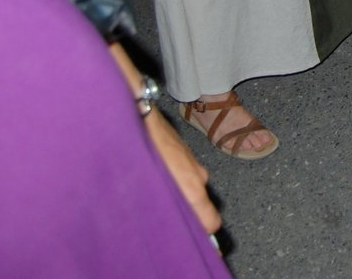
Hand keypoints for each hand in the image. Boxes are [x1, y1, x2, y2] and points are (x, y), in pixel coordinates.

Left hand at [145, 113, 221, 233]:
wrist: (140, 112)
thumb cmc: (142, 149)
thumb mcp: (151, 186)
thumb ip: (170, 207)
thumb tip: (174, 223)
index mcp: (193, 188)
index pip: (211, 221)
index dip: (202, 233)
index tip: (192, 240)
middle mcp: (198, 176)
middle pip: (199, 205)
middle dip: (186, 210)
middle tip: (162, 212)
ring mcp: (193, 162)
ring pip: (190, 187)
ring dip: (177, 192)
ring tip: (153, 190)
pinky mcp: (185, 152)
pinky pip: (184, 172)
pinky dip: (174, 176)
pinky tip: (153, 172)